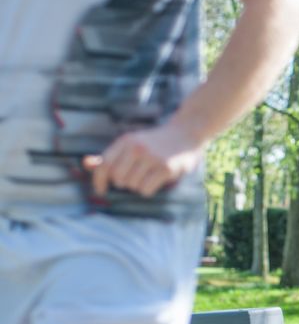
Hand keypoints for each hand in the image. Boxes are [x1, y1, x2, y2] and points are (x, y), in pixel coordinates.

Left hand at [82, 123, 203, 197]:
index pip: (104, 165)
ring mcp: (152, 158)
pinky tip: (157, 180)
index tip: (100, 191)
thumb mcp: (132, 143)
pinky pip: (146, 190)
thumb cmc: (156, 141)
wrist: (187, 132)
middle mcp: (137, 148)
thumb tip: (86, 164)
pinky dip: (149, 190)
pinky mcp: (166, 168)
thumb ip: (110, 155)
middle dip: (125, 182)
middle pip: (118, 179)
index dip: (99, 181)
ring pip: (132, 186)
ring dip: (138, 186)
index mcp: (126, 141)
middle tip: (136, 176)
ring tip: (149, 175)